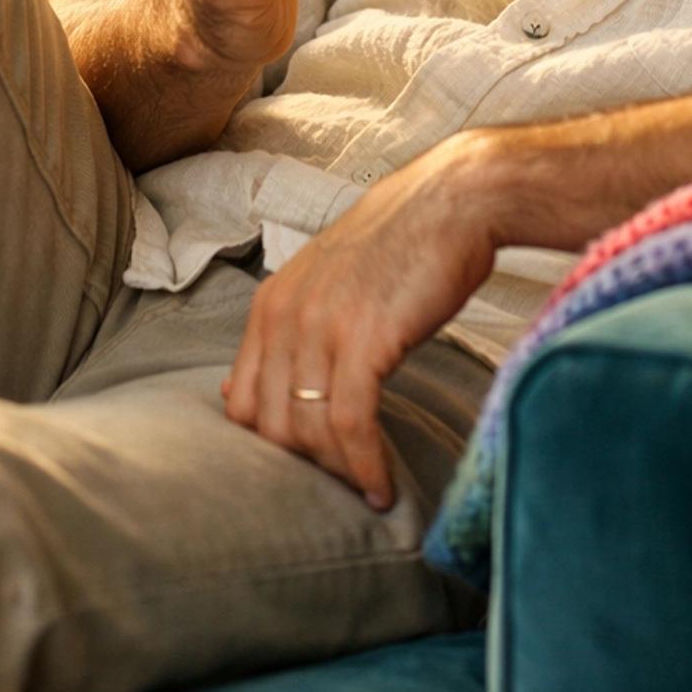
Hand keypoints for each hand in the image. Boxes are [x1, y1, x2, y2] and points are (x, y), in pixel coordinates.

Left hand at [222, 135, 498, 508]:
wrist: (455, 199)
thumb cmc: (404, 243)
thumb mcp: (327, 283)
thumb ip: (285, 334)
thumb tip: (236, 390)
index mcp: (271, 304)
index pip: (242, 403)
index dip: (271, 446)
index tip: (310, 466)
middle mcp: (284, 316)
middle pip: (272, 426)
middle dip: (307, 467)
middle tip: (343, 486)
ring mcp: (321, 327)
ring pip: (309, 431)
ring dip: (339, 473)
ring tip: (368, 492)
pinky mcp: (364, 340)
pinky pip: (351, 423)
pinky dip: (365, 465)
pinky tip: (383, 487)